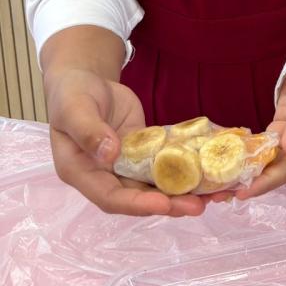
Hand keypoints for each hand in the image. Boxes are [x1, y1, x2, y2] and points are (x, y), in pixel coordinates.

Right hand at [45, 68, 207, 216]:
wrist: (86, 80)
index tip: (163, 203)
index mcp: (81, 172)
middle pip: (137, 196)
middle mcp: (105, 175)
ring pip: (154, 184)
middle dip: (168, 203)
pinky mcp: (143, 151)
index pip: (110, 197)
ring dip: (182, 191)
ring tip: (212, 195)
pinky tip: (208, 170)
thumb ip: (89, 131)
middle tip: (198, 206)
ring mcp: (126, 165)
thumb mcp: (75, 109)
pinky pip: (165, 162)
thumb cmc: (72, 95)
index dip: (137, 203)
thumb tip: (110, 154)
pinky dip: (185, 168)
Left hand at [236, 49, 285, 197]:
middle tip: (223, 195)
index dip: (271, 180)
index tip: (246, 190)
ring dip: (249, 173)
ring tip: (220, 186)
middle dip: (255, 182)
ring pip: (273, 162)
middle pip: (283, 169)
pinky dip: (249, 154)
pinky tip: (229, 162)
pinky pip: (267, 146)